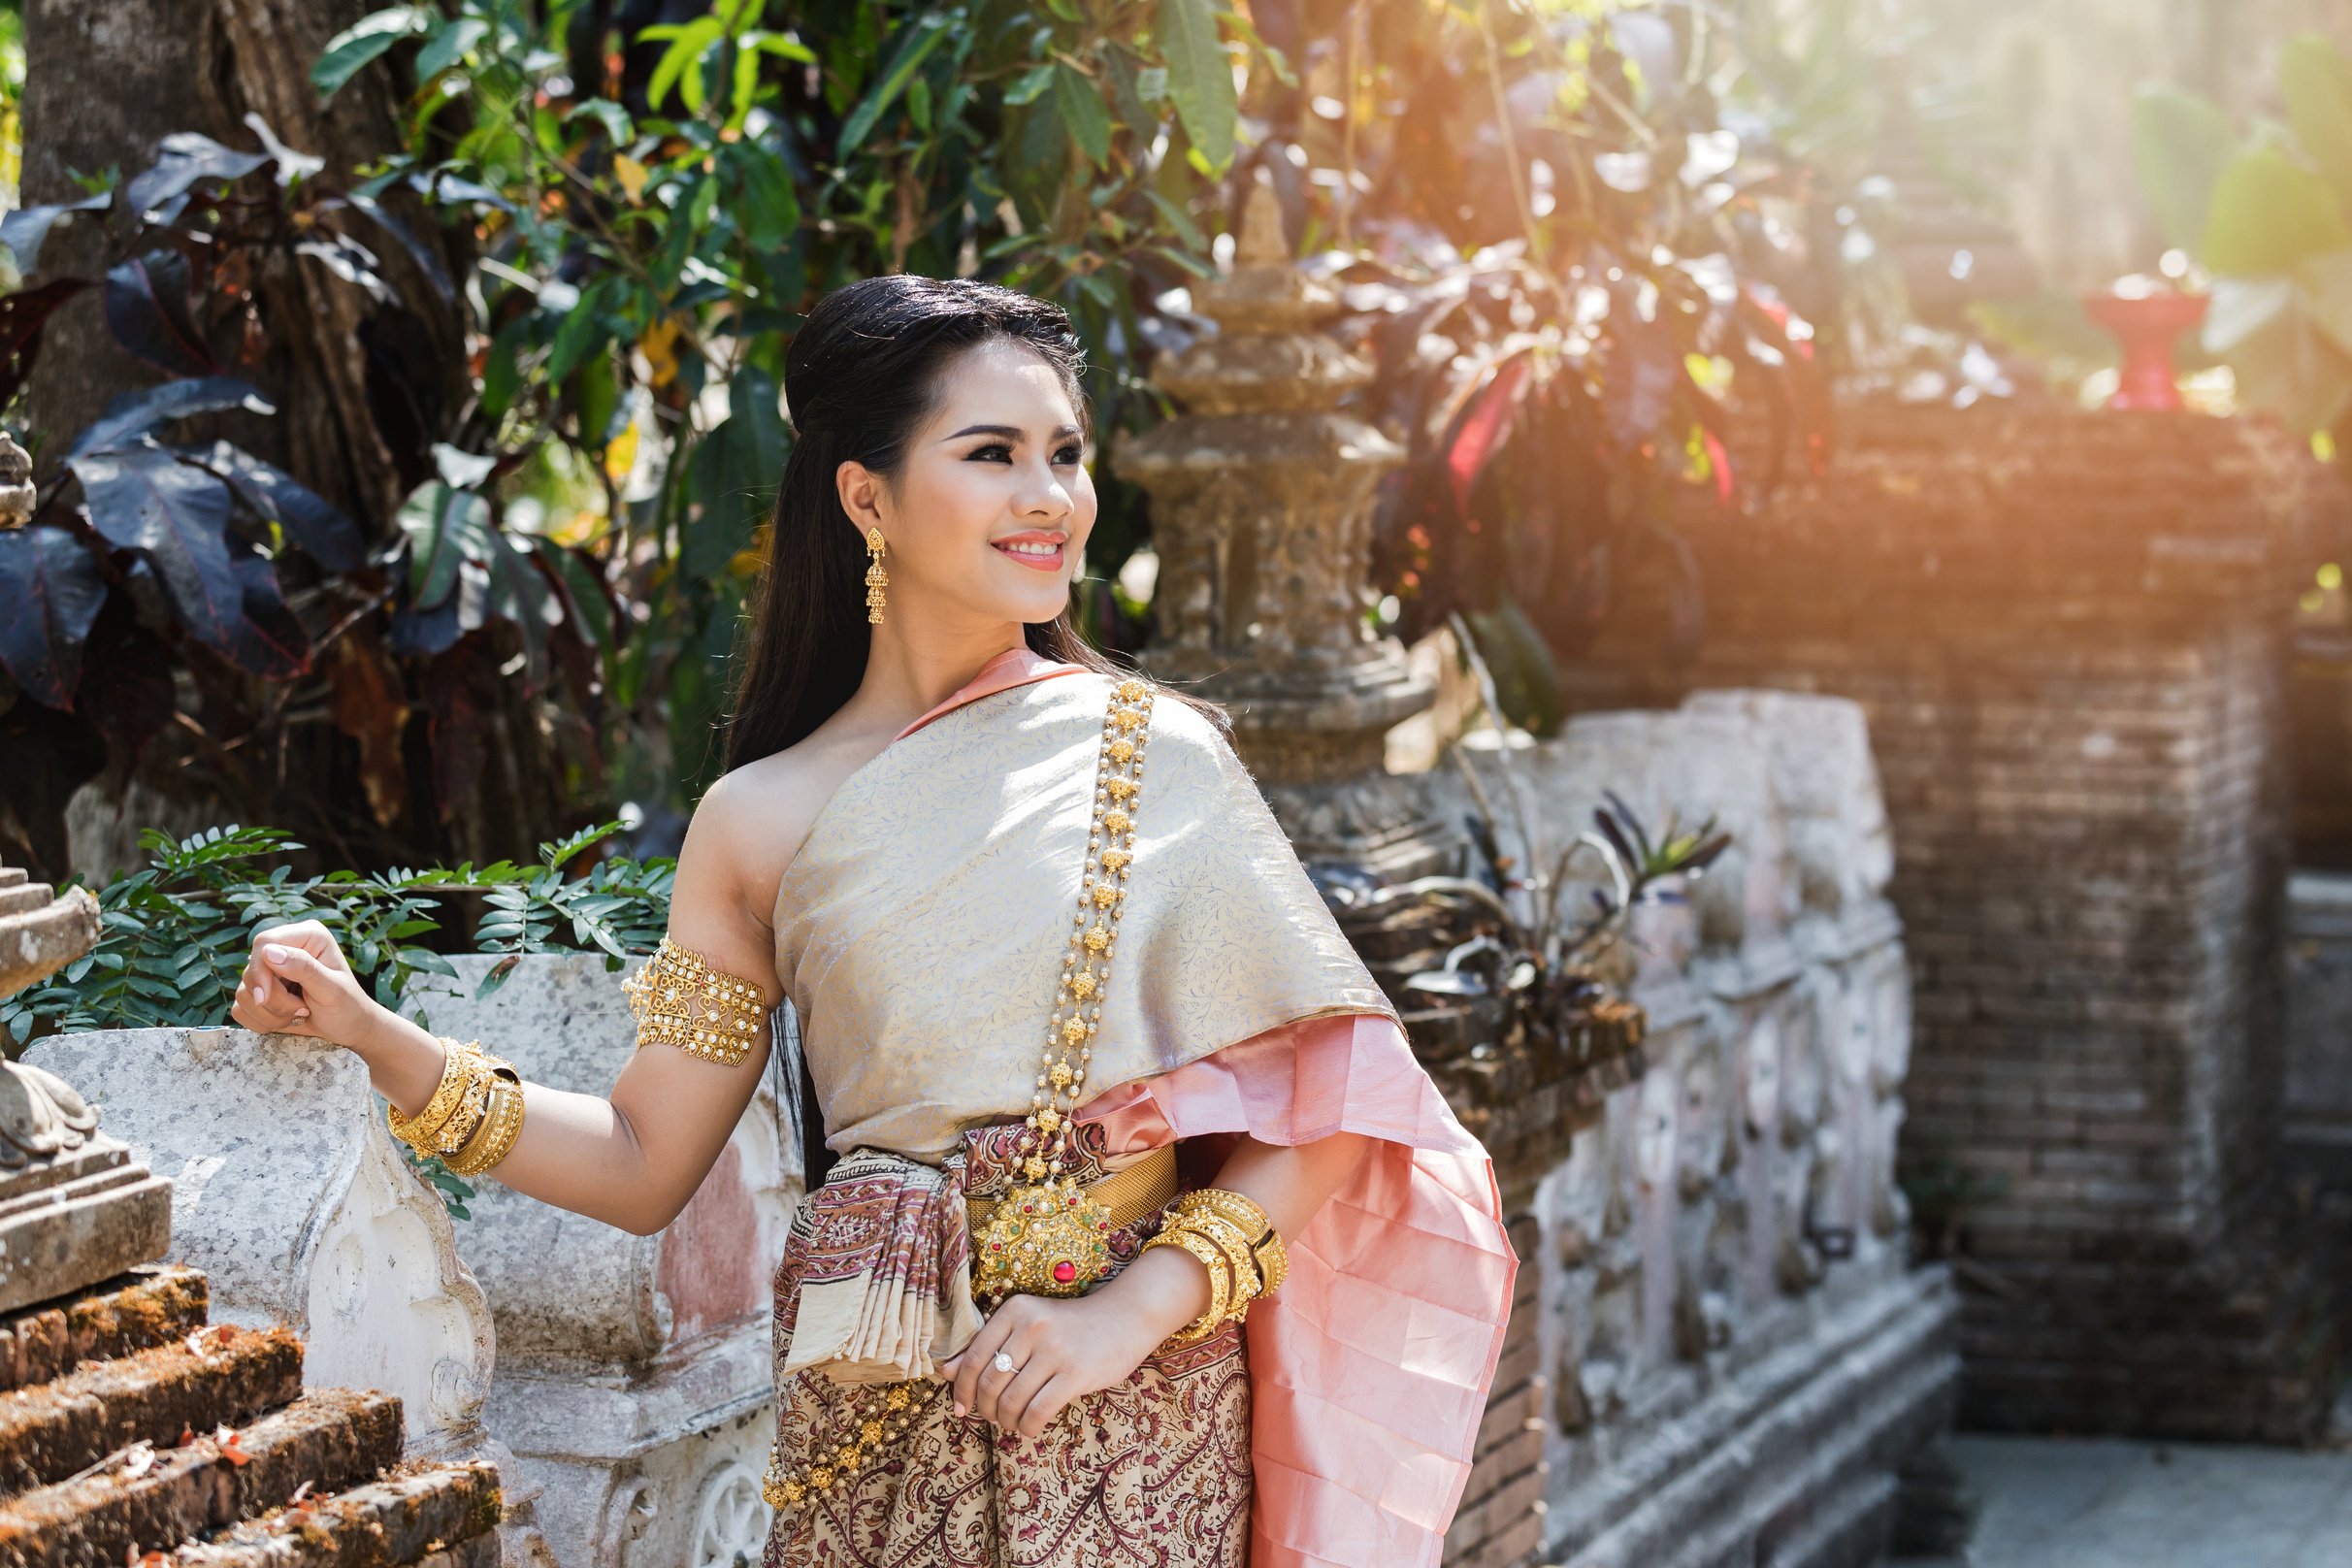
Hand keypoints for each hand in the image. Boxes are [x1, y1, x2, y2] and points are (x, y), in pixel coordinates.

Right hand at [228, 920, 385, 1048]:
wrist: (349, 1029)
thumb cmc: (348, 1007)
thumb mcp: (332, 989)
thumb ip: (304, 968)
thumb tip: (269, 952)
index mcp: (307, 936)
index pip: (264, 942)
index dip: (259, 971)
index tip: (265, 998)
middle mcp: (286, 948)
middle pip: (251, 970)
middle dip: (271, 1000)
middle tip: (301, 1010)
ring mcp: (270, 970)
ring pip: (243, 992)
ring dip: (269, 1013)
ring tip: (299, 1015)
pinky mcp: (260, 992)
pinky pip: (240, 1008)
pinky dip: (260, 1022)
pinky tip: (285, 1021)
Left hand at [938, 1288, 1171, 1438]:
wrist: (1125, 1317)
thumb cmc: (1071, 1326)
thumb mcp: (1027, 1326)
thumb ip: (988, 1346)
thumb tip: (947, 1372)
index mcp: (1015, 1310)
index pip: (975, 1357)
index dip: (962, 1389)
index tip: (960, 1408)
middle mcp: (1032, 1326)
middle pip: (991, 1382)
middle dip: (985, 1409)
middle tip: (993, 1417)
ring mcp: (1055, 1349)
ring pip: (1012, 1401)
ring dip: (1006, 1421)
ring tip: (1013, 1423)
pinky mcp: (1076, 1372)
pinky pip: (1038, 1411)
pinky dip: (1027, 1428)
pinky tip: (1029, 1429)